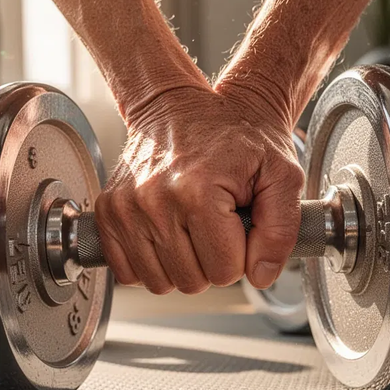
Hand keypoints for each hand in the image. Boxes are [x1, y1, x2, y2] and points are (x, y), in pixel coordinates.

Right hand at [95, 85, 303, 293]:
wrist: (181, 106)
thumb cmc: (234, 136)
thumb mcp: (282, 174)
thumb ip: (281, 229)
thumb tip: (261, 275)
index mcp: (198, 192)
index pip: (225, 272)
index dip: (241, 254)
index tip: (239, 223)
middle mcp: (154, 201)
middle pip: (191, 282)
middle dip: (212, 261)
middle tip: (218, 224)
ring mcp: (125, 208)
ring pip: (159, 283)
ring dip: (181, 265)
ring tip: (192, 228)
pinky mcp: (108, 211)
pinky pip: (126, 271)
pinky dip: (150, 263)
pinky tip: (167, 235)